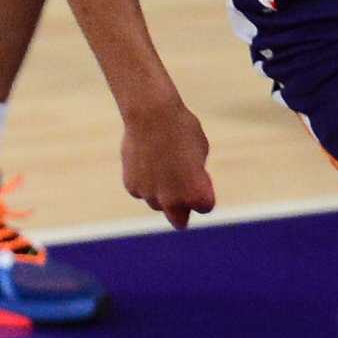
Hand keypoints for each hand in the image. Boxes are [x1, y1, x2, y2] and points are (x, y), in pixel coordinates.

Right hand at [120, 96, 216, 228]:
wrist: (151, 116)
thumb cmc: (182, 129)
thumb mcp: (199, 152)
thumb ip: (193, 176)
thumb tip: (179, 187)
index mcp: (197, 194)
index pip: (204, 207)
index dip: (203, 192)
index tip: (201, 178)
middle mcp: (173, 201)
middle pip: (179, 221)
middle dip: (181, 213)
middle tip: (181, 201)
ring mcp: (150, 196)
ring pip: (157, 203)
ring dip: (161, 192)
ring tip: (162, 164)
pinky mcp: (133, 188)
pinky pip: (141, 190)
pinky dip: (144, 180)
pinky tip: (146, 159)